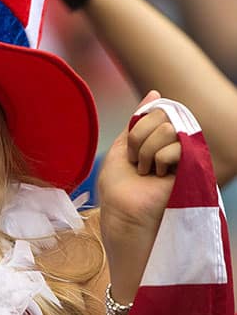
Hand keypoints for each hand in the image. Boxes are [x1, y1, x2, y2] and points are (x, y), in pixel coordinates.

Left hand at [97, 91, 180, 304]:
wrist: (126, 222)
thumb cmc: (121, 193)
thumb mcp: (121, 150)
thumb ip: (138, 122)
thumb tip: (155, 92)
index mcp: (161, 141)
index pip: (155, 110)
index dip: (137, 127)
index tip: (131, 153)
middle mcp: (178, 146)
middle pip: (160, 115)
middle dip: (138, 139)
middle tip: (139, 166)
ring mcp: (187, 156)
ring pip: (167, 128)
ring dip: (146, 152)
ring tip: (149, 174)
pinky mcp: (194, 168)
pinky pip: (176, 144)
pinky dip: (159, 159)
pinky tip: (159, 177)